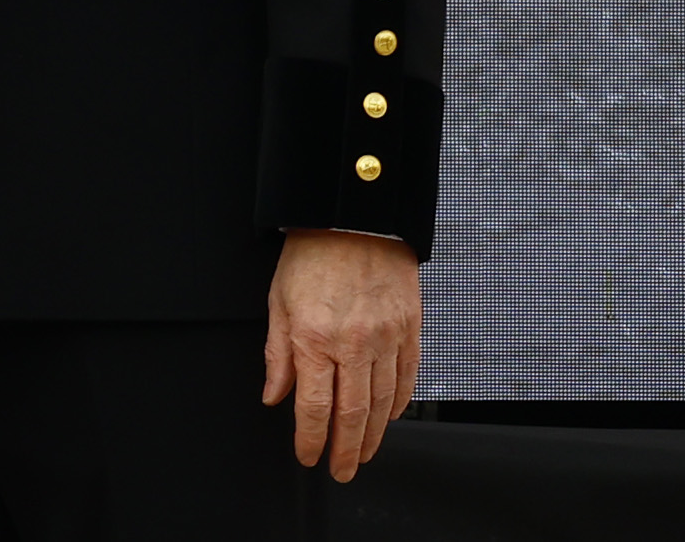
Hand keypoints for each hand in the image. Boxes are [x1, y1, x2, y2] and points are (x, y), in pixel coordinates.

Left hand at [262, 226, 419, 479]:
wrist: (354, 213)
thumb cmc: (311, 253)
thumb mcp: (279, 301)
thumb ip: (277, 355)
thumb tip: (274, 396)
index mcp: (314, 336)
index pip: (313, 407)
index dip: (311, 440)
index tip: (308, 456)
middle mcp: (353, 341)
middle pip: (352, 414)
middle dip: (345, 450)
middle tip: (341, 472)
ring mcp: (386, 335)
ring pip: (383, 402)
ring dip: (373, 435)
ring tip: (364, 453)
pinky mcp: (410, 326)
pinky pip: (407, 376)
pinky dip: (399, 403)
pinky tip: (390, 417)